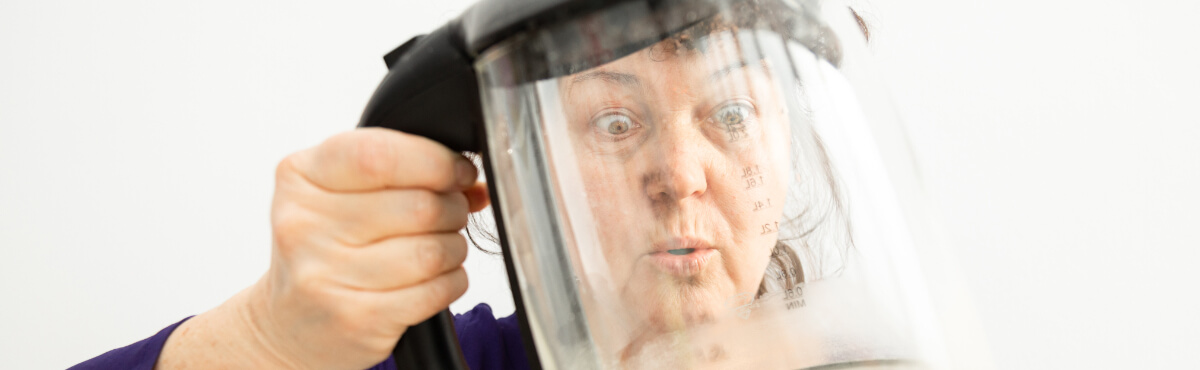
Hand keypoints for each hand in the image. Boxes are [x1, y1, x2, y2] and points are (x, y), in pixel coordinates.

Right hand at [157, 128, 488, 368]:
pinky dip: (451, 281)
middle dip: (453, 208)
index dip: (435, 161)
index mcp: (301, 177)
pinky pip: (436, 291)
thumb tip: (473, 181)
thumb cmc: (325, 248)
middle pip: (419, 205)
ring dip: (453, 248)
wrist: (289, 324)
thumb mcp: (343, 194)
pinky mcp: (355, 319)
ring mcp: (326, 276)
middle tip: (448, 215)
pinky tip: (433, 279)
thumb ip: (403, 173)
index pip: (380, 155)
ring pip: (433, 251)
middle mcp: (304, 225)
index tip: (457, 172)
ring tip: (438, 248)